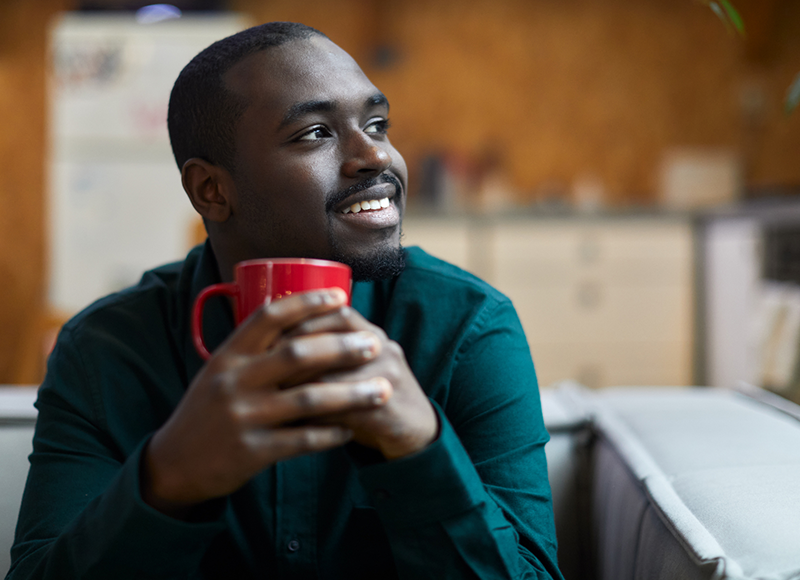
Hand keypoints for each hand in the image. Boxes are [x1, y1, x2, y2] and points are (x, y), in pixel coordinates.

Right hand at [142, 288, 392, 516]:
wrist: (174, 463)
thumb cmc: (208, 410)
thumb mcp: (220, 371)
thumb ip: (253, 349)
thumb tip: (298, 316)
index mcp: (228, 355)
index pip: (269, 316)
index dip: (307, 302)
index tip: (341, 297)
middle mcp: (234, 381)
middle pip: (297, 354)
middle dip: (342, 347)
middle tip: (375, 344)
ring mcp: (243, 416)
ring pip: (308, 399)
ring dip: (351, 394)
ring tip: (383, 390)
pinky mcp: (252, 451)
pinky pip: (303, 440)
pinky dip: (331, 434)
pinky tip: (351, 430)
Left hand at [286, 306, 438, 460]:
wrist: (416, 432)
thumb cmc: (370, 396)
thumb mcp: (356, 366)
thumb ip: (328, 352)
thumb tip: (272, 343)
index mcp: (373, 335)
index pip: (339, 313)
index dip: (304, 318)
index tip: (271, 331)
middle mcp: (383, 351)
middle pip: (334, 338)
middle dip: (294, 350)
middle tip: (264, 364)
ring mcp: (387, 379)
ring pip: (333, 375)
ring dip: (299, 385)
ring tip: (273, 393)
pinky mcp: (386, 411)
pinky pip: (343, 410)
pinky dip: (315, 415)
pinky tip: (295, 420)